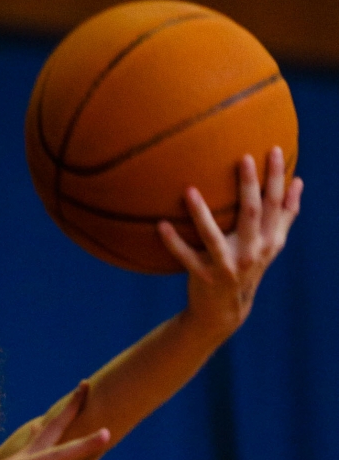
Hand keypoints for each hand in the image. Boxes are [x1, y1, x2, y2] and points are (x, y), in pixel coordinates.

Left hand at [159, 147, 301, 336]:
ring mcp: (226, 265)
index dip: (277, 178)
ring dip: (200, 213)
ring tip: (189, 190)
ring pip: (213, 236)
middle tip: (243, 157)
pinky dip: (173, 242)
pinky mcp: (203, 276)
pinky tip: (160, 224)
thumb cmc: (248, 265)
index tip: (275, 150)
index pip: (276, 204)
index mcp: (269, 240)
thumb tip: (298, 181)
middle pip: (252, 214)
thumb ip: (285, 214)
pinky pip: (185, 256)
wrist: (225, 309)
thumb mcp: (271, 244)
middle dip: (249, 186)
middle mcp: (251, 252)